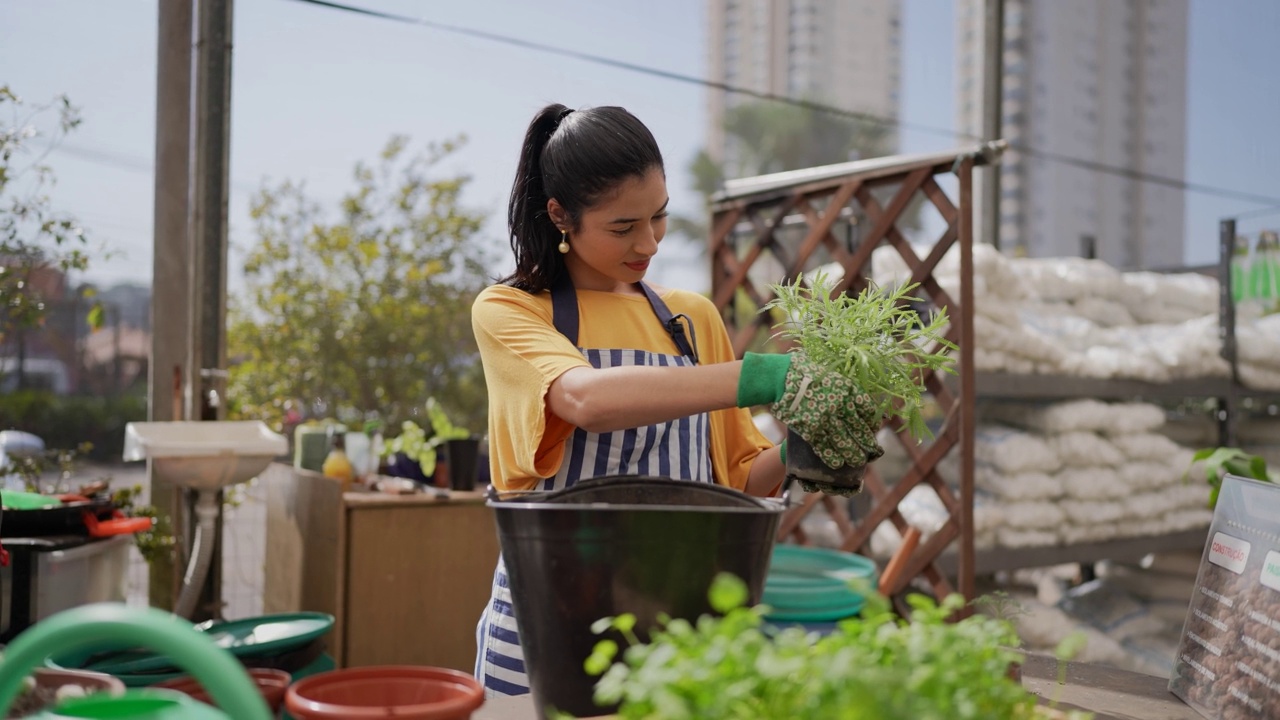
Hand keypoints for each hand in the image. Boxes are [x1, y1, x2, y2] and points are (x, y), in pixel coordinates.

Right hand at [770, 353, 883, 469]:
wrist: (784, 378)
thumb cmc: (810, 375)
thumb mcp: (834, 378)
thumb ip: (848, 391)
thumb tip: (861, 408)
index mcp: (849, 390)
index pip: (869, 411)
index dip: (873, 423)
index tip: (873, 429)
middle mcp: (840, 405)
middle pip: (860, 430)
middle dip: (868, 444)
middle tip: (872, 452)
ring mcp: (826, 419)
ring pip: (845, 443)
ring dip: (853, 455)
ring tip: (857, 460)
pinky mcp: (810, 429)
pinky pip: (824, 447)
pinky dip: (832, 457)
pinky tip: (837, 463)